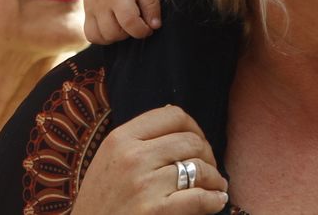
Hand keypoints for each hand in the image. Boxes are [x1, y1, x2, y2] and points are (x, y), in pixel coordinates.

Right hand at [72, 105, 228, 214]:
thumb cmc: (101, 200)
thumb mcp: (108, 159)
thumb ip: (137, 138)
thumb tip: (173, 111)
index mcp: (121, 138)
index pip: (173, 115)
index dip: (194, 127)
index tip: (197, 143)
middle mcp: (133, 157)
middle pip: (190, 140)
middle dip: (208, 155)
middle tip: (209, 169)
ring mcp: (144, 184)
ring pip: (199, 168)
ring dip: (214, 178)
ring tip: (216, 186)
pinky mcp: (154, 211)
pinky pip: (199, 198)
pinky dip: (213, 199)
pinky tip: (216, 201)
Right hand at [83, 0, 161, 43]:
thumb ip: (152, 4)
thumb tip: (154, 26)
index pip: (129, 23)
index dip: (142, 31)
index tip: (149, 27)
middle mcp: (101, 3)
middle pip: (113, 33)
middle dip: (128, 33)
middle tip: (136, 22)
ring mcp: (90, 7)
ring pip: (99, 37)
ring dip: (114, 36)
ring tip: (123, 24)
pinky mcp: (86, 9)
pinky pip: (90, 33)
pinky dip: (101, 36)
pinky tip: (112, 26)